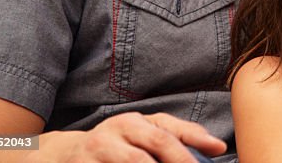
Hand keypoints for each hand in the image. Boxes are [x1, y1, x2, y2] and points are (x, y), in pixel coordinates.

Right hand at [28, 112, 225, 162]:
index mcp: (134, 122)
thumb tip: (217, 148)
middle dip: (179, 160)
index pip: (168, 130)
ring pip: (134, 161)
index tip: (219, 148)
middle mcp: (115, 131)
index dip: (195, 138)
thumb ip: (177, 136)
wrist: (63, 156)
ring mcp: (96, 150)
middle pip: (154, 145)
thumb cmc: (115, 145)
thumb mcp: (142, 134)